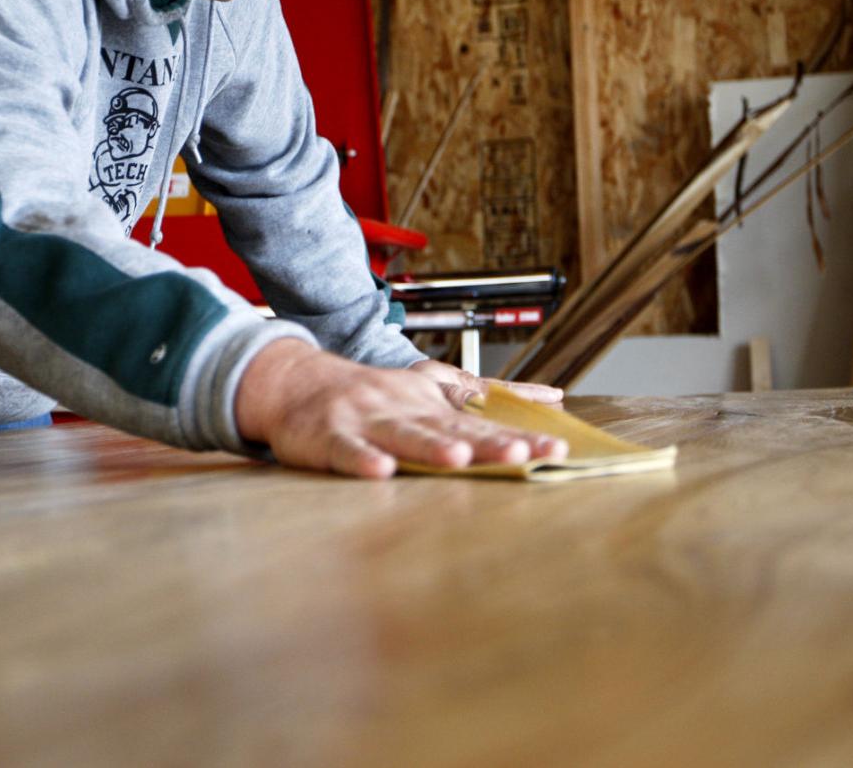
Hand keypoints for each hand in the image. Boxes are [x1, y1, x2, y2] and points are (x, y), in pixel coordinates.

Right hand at [234, 339, 568, 478]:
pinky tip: (381, 471)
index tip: (556, 448)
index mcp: (428, 403)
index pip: (481, 422)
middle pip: (451, 429)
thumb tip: (543, 396)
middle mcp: (403, 409)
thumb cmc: (369, 394)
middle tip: (525, 454)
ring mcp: (367, 421)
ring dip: (432, 448)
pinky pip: (348, 451)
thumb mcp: (424, 386)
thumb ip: (480, 394)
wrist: (296, 383)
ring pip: (404, 436)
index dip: (518, 434)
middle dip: (488, 443)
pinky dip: (364, 460)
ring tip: (460, 459)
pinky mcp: (330, 438)